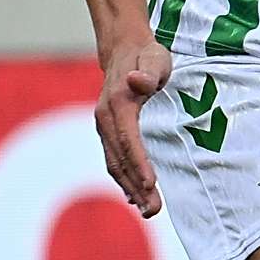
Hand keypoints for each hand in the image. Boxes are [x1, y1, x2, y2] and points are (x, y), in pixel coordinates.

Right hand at [94, 37, 171, 216]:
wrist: (125, 50)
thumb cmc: (147, 55)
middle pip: (120, 158)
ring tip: (149, 210)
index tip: (150, 184)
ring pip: (115, 163)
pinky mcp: (109, 131)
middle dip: (135, 186)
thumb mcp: (154, 58)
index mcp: (118, 104)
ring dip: (130, 188)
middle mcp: (106, 118)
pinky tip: (136, 197)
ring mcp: (105, 126)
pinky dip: (124, 179)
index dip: (138, 163)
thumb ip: (149, 72)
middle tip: (154, 210)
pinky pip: (114, 159)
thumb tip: (137, 81)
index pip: (128, 139)